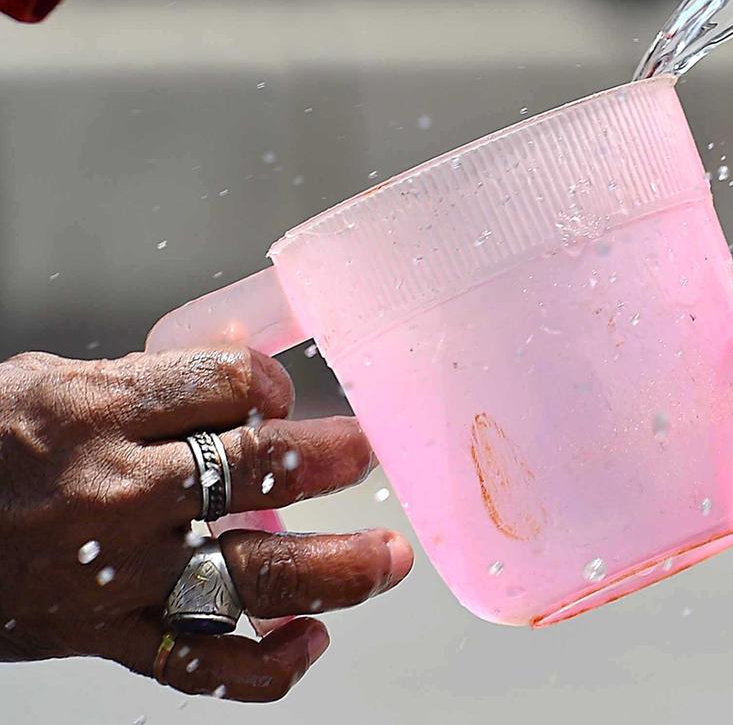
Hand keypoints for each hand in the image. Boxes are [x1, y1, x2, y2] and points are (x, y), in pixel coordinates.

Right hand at [0, 348, 411, 700]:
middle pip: (261, 472)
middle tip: (372, 454)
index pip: (230, 384)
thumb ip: (147, 384)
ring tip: (389, 558)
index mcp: (98, 411)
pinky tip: (309, 642)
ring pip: (254, 575)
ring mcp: (117, 574)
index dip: (272, 385)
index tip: (279, 396)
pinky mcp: (103, 638)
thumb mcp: (46, 386)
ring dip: (338, 567)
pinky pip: (203, 666)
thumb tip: (243, 365)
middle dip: (334, 460)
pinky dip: (268, 665)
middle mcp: (119, 492)